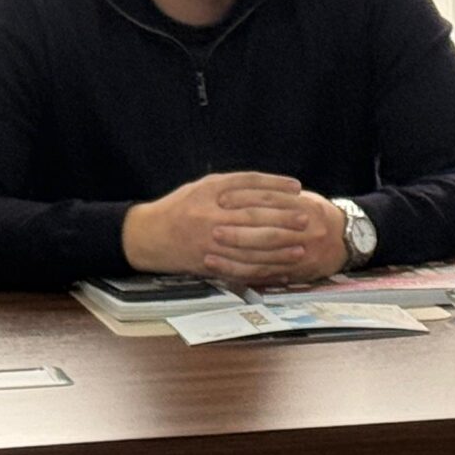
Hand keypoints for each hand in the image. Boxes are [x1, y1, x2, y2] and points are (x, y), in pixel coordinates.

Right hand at [122, 173, 348, 283]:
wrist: (148, 236)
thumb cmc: (180, 207)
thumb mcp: (204, 186)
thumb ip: (234, 184)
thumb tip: (271, 187)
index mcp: (209, 194)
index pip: (249, 188)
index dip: (275, 187)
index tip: (297, 188)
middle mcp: (211, 219)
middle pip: (254, 219)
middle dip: (283, 220)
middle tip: (306, 220)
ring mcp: (210, 245)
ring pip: (251, 248)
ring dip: (279, 248)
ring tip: (300, 247)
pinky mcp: (210, 266)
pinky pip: (241, 270)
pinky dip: (263, 270)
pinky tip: (281, 268)